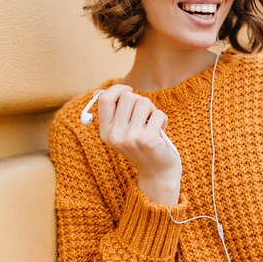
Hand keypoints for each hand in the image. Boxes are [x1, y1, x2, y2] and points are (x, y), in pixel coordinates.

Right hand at [96, 85, 180, 205]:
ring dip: (152, 110)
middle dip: (140, 100)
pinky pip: (158, 114)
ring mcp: (132, 138)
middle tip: (145, 115)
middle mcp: (115, 135)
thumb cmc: (141, 146)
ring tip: (152, 124)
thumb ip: (113, 112)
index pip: (104, 99)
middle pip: (127, 96)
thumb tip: (99, 90)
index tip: (128, 90)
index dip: (117, 89)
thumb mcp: (121, 132)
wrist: (157, 173)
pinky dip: (162, 119)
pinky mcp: (149, 140)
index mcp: (105, 132)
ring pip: (144, 102)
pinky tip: (160, 132)